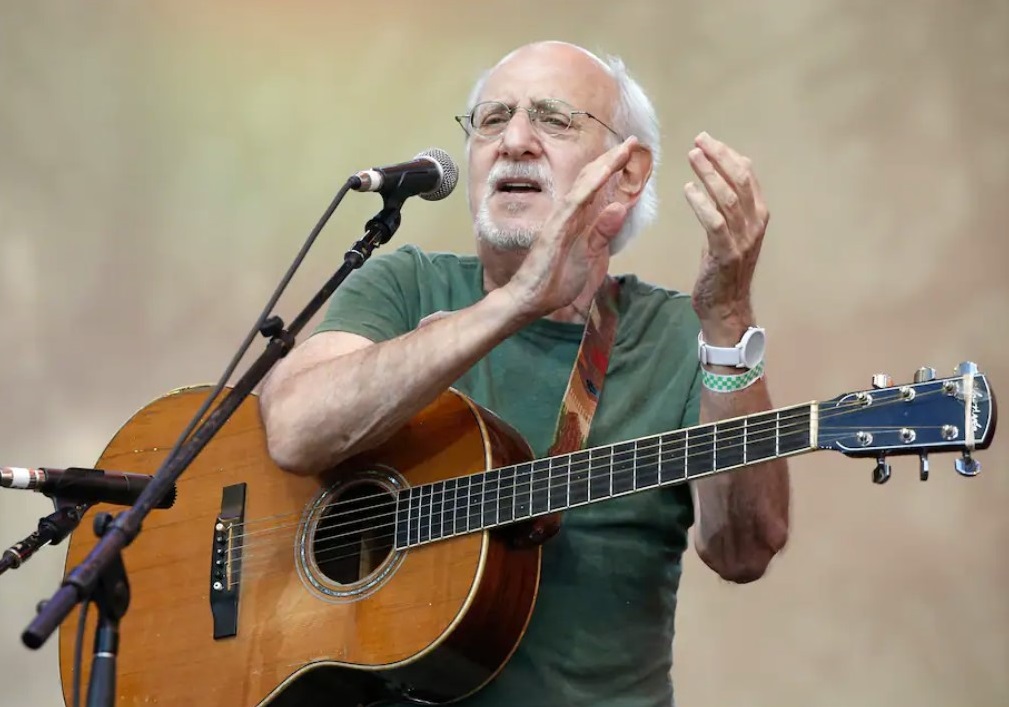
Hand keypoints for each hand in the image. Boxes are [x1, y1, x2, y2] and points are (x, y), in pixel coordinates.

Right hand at [506, 137, 638, 318]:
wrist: (529, 299)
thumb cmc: (554, 281)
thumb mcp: (589, 257)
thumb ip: (602, 233)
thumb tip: (620, 208)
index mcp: (576, 220)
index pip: (595, 189)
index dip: (612, 170)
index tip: (630, 155)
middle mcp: (568, 214)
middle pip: (591, 179)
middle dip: (611, 160)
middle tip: (632, 142)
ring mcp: (560, 220)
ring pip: (584, 186)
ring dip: (604, 167)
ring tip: (623, 151)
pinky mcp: (555, 230)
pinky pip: (574, 204)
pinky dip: (589, 187)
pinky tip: (602, 174)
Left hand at [684, 132, 768, 342]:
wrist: (726, 306)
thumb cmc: (723, 269)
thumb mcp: (728, 232)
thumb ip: (726, 207)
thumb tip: (714, 178)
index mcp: (758, 215)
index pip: (748, 176)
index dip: (729, 155)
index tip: (709, 140)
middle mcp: (755, 224)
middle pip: (740, 180)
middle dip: (719, 157)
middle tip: (699, 140)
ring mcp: (743, 239)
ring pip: (728, 197)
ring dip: (709, 174)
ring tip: (692, 156)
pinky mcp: (726, 253)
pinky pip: (715, 222)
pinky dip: (701, 203)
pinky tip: (688, 190)